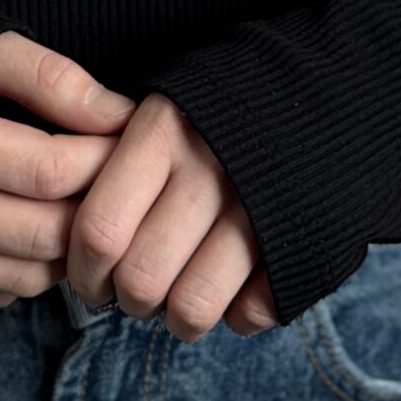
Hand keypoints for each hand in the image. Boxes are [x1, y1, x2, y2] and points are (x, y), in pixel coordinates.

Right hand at [0, 31, 137, 307]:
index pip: (46, 171)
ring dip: (68, 247)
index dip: (101, 158)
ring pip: (22, 276)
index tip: (125, 136)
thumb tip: (120, 115)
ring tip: (82, 200)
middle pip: (40, 233)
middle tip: (117, 176)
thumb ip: (49, 77)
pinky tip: (37, 226)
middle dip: (95, 208)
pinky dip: (29, 271)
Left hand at [63, 91, 279, 342]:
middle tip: (135, 292)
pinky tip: (234, 288)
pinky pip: (251, 312)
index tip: (90, 279)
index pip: (99, 229)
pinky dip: (237, 315)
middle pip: (140, 279)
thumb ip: (118, 158)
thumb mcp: (164, 102)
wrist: (323, 82)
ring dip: (178, 318)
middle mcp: (208, 167)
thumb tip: (76, 239)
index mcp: (164, 129)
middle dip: (130, 302)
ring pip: (192, 306)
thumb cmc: (219, 106)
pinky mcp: (300, 238)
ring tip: (178, 299)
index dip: (85, 272)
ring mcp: (258, 207)